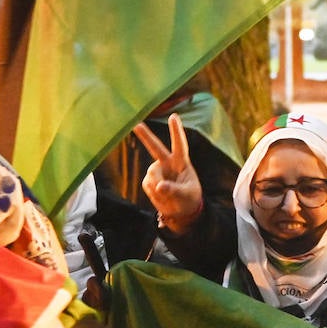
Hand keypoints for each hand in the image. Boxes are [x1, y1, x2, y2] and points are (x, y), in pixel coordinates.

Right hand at [134, 113, 202, 233]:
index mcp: (181, 163)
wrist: (181, 211)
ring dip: (159, 188)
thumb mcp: (187, 195)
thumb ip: (174, 190)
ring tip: (169, 196)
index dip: (176, 131)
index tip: (174, 117)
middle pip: (155, 147)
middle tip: (137, 124)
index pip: (179, 145)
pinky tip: (161, 197)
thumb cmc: (189, 199)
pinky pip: (148, 185)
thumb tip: (159, 186)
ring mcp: (157, 171)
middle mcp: (167, 163)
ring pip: (152, 175)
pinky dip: (154, 194)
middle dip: (145, 136)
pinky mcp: (149, 181)